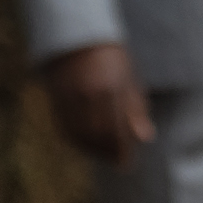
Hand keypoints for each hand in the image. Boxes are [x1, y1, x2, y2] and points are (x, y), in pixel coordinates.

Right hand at [41, 42, 154, 166]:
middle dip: (108, 153)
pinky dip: (76, 141)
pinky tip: (86, 145)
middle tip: (117, 163)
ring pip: (79, 134)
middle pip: (98, 135)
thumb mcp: (131, 80)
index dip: (122, 150)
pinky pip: (64, 127)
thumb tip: (145, 138)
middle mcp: (87, 94)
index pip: (117, 129)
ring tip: (104, 156)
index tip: (126, 164)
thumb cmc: (112, 59)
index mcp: (111, 89)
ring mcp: (69, 96)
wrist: (77, 38)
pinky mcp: (56, 98)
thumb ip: (138, 109)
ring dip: (92, 150)